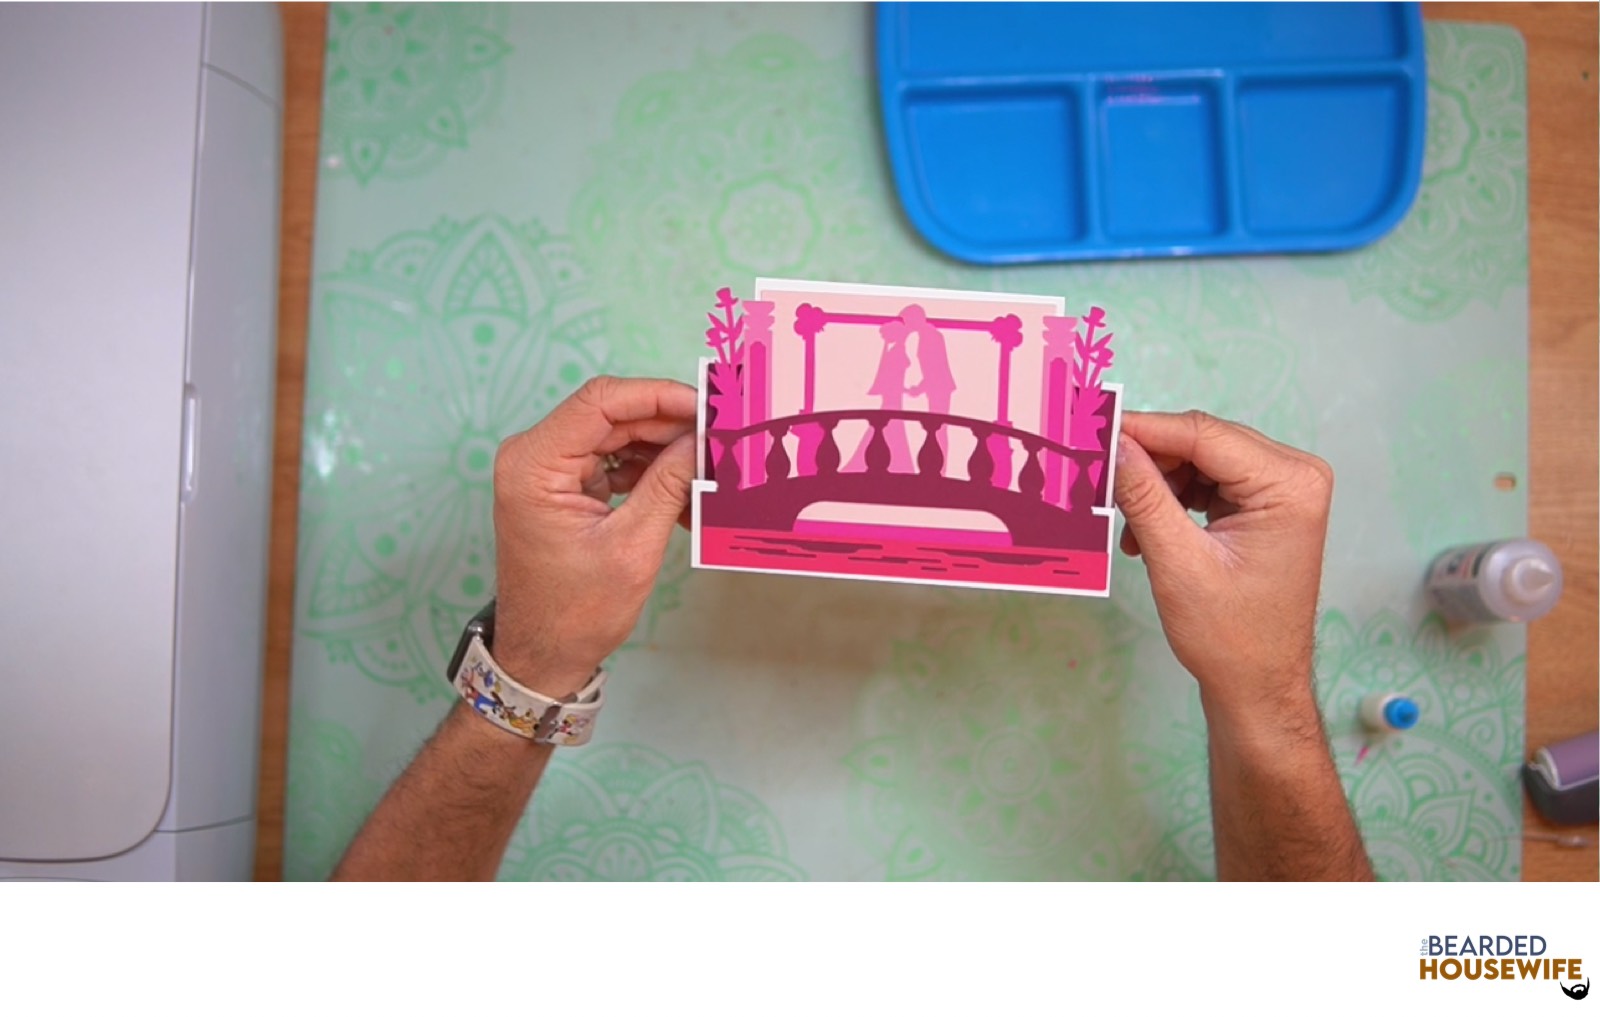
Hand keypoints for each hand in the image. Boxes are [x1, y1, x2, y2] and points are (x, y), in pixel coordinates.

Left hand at [490, 376, 697, 696]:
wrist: (543, 654)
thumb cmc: (574, 613)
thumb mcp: (632, 547)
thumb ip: (669, 483)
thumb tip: (706, 439)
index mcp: (534, 465)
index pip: (601, 401)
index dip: (659, 397)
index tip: (707, 409)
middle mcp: (534, 457)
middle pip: (613, 415)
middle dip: (670, 425)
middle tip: (722, 438)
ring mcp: (549, 470)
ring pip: (619, 435)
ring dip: (666, 450)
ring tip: (711, 469)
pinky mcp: (565, 485)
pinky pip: (615, 460)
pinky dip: (652, 471)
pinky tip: (688, 489)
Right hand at [1113, 410, 1333, 733]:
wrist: (1258, 684)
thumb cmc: (1231, 637)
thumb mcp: (1178, 562)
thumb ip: (1144, 496)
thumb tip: (1113, 444)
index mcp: (1289, 485)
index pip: (1204, 435)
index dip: (1144, 430)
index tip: (1093, 428)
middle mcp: (1294, 476)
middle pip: (1202, 442)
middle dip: (1148, 460)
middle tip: (1098, 476)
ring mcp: (1282, 490)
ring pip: (1199, 459)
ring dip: (1156, 484)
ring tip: (1127, 526)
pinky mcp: (1264, 504)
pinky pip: (1206, 480)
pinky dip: (1171, 498)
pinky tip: (1146, 532)